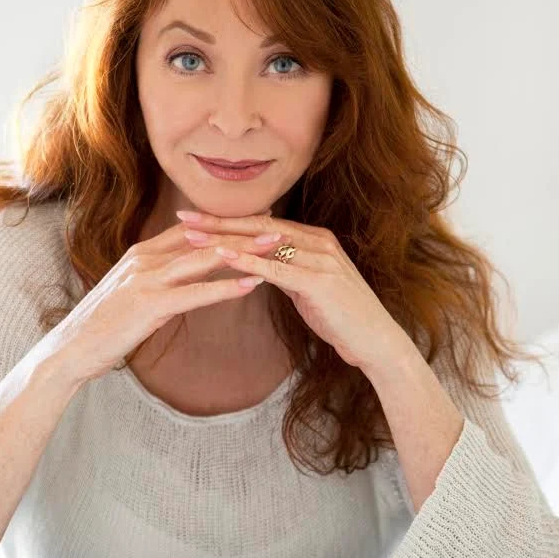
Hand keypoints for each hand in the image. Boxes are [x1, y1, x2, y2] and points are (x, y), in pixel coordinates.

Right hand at [48, 209, 278, 385]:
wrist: (70, 349)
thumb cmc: (103, 327)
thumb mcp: (132, 295)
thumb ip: (158, 281)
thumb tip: (184, 280)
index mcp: (141, 254)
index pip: (192, 232)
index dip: (225, 225)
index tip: (257, 220)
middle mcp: (144, 259)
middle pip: (203, 239)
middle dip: (241, 231)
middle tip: (279, 226)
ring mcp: (146, 279)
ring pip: (203, 260)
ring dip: (242, 252)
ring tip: (275, 247)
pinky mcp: (149, 304)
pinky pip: (195, 293)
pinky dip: (225, 287)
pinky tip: (252, 284)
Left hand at [176, 210, 408, 372]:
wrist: (375, 341)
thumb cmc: (341, 318)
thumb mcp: (308, 288)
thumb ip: (287, 271)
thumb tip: (261, 265)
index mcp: (315, 239)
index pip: (262, 223)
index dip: (227, 220)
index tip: (195, 218)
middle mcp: (319, 242)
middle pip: (259, 226)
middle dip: (218, 221)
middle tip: (182, 217)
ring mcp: (321, 259)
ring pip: (264, 244)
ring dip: (225, 239)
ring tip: (192, 236)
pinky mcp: (320, 281)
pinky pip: (277, 269)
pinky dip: (249, 262)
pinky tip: (223, 257)